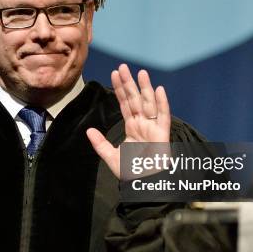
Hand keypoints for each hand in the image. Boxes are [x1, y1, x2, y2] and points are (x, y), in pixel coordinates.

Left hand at [86, 63, 170, 178]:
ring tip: (140, 72)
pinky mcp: (162, 134)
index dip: (120, 89)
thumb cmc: (131, 172)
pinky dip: (162, 103)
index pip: (125, 104)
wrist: (144, 185)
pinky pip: (163, 116)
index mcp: (132, 127)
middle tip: (123, 66)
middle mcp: (143, 124)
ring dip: (145, 88)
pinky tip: (159, 89)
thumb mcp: (111, 156)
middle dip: (129, 83)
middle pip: (135, 99)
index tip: (115, 74)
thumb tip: (89, 130)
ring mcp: (153, 128)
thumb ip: (100, 143)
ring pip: (149, 103)